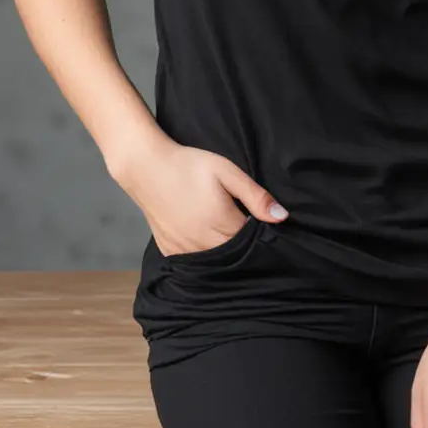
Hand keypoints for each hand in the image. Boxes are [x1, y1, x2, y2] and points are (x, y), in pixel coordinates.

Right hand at [118, 138, 287, 256]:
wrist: (146, 167)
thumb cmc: (189, 165)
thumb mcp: (227, 172)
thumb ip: (255, 196)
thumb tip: (282, 217)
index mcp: (223, 225)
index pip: (253, 242)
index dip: (261, 234)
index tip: (261, 222)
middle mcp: (204, 244)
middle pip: (235, 256)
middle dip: (245, 246)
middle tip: (243, 224)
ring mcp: (185, 250)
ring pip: (215, 262)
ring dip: (225, 252)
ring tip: (223, 229)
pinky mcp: (170, 251)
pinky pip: (194, 261)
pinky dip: (204, 254)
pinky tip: (205, 238)